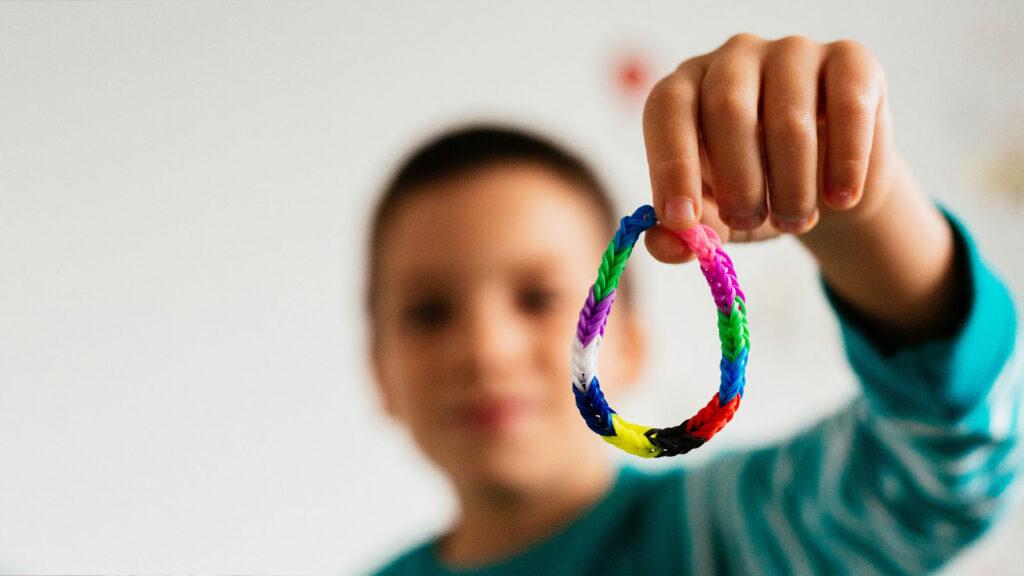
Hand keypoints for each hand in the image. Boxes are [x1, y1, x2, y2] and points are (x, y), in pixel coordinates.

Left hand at [642, 33, 898, 262]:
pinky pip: (848, 108)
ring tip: (794, 221)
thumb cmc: (755, 194)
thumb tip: (666, 246)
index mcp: (686, 88)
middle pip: (728, 108)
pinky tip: (840, 198)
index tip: (682, 219)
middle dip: (738, 182)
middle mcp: (734, 58)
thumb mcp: (714, 218)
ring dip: (791, 187)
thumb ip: (681, 234)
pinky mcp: (850, 60)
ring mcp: (792, 51)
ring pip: (789, 119)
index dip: (671, 164)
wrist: (828, 187)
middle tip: (748, 221)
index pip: (667, 110)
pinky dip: (844, 164)